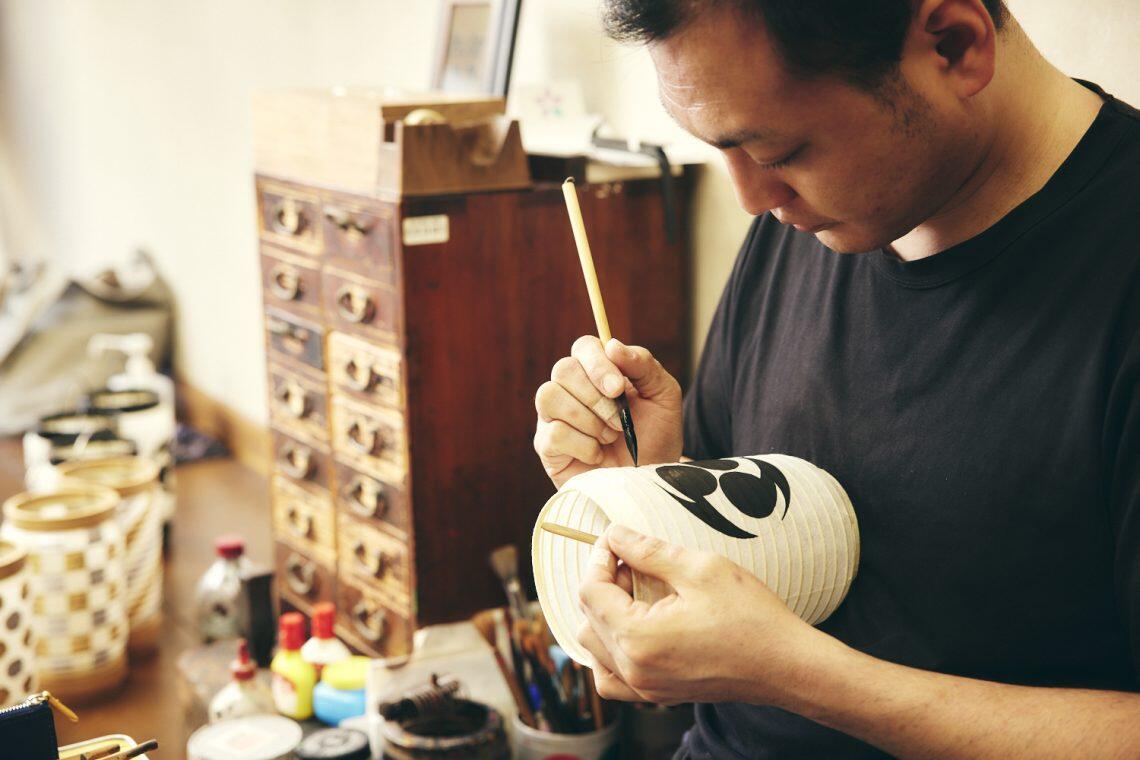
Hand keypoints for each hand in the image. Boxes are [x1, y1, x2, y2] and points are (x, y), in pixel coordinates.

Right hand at [534, 336, 682, 487]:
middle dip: (596, 398)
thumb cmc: (655, 436)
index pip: (583, 347)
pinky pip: (553, 433)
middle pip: (563, 369)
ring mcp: (554, 416)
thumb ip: (643, 364)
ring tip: (610, 437)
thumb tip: (612, 345)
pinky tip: (597, 455)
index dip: (598, 364)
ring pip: (549, 396)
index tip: (618, 389)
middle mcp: (571, 389)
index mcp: (597, 372)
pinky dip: (583, 445)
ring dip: (588, 420)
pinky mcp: (547, 446)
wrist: (650, 480)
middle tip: (621, 422)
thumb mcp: (663, 395)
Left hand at [576, 525, 834, 706]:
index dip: (598, 558)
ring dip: (603, 615)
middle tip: (632, 560)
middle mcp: (633, 669)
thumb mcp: (699, 568)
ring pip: (594, 649)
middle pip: (587, 619)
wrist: (786, 665)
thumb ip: (647, 550)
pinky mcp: (657, 695)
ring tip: (636, 591)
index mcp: (638, 638)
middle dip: (602, 583)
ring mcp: (644, 688)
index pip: (590, 592)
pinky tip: (634, 628)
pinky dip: (609, 651)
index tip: (616, 539)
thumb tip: (614, 534)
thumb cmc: (750, 615)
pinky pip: (611, 677)